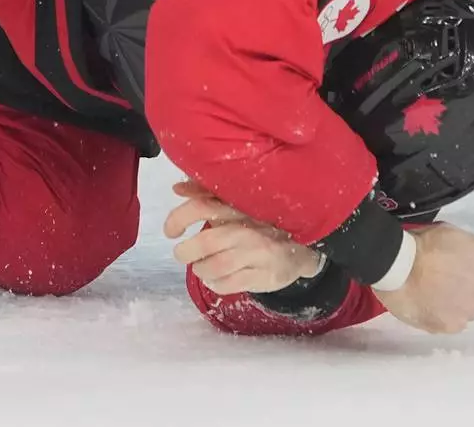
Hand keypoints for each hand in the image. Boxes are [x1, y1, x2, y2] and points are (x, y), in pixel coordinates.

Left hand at [164, 180, 322, 294]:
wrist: (303, 246)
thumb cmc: (260, 221)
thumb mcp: (236, 203)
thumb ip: (205, 194)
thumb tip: (176, 189)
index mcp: (239, 204)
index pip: (203, 206)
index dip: (179, 218)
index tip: (170, 231)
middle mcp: (248, 226)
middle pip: (206, 241)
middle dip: (186, 251)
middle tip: (181, 252)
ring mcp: (258, 251)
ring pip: (215, 266)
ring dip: (200, 269)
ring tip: (199, 266)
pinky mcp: (264, 274)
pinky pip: (228, 284)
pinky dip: (214, 283)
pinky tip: (215, 278)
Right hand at [374, 223, 473, 335]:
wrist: (399, 266)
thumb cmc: (422, 242)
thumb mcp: (449, 231)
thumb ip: (465, 247)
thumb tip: (466, 256)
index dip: (468, 262)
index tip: (452, 261)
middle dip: (463, 284)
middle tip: (440, 278)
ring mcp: (470, 309)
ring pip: (465, 307)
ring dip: (453, 303)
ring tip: (430, 295)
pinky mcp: (453, 326)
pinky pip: (450, 321)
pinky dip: (440, 316)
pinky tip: (425, 306)